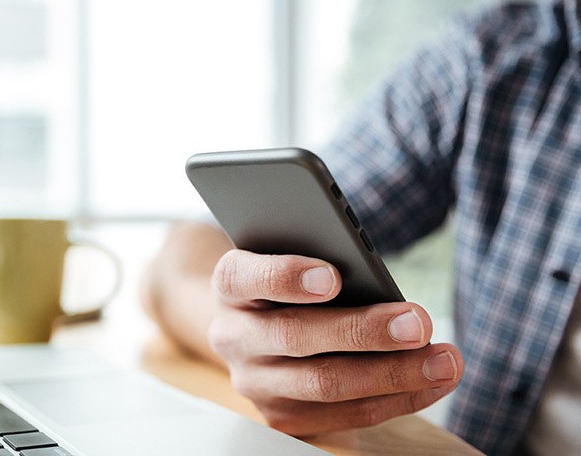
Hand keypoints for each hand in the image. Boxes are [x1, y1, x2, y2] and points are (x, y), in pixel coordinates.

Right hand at [209, 249, 463, 435]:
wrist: (258, 324)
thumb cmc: (292, 281)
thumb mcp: (293, 258)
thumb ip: (320, 263)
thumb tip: (378, 287)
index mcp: (230, 284)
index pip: (245, 277)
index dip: (287, 277)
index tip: (334, 278)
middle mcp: (231, 335)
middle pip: (294, 337)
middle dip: (363, 332)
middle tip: (419, 323)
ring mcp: (253, 381)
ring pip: (323, 384)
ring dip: (392, 374)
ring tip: (443, 360)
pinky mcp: (280, 416)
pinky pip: (342, 415)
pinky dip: (395, 400)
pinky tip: (432, 382)